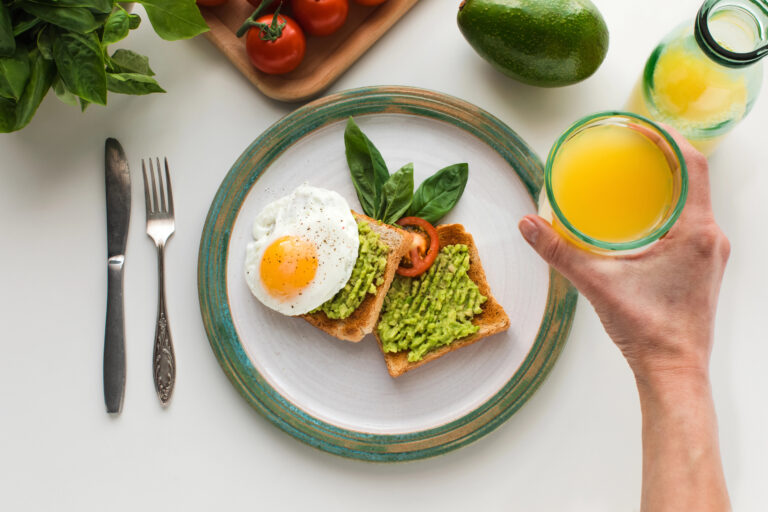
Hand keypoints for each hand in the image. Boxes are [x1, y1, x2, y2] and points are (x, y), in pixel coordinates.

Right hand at [518, 127, 729, 380]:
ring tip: (636, 172)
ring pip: (695, 202)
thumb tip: (528, 224)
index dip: (670, 137)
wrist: (674, 371)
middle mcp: (712, 238)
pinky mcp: (704, 267)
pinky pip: (692, 222)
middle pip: (695, 179)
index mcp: (695, 231)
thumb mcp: (597, 282)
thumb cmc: (649, 330)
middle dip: (664, 156)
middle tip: (632, 143)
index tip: (644, 124)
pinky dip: (671, 207)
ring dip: (669, 182)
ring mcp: (711, 254)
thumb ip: (559, 251)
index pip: (693, 165)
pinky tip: (644, 215)